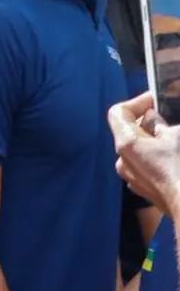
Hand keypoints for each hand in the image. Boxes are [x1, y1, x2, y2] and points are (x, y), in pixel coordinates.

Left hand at [109, 93, 179, 214]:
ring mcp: (133, 178)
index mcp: (126, 144)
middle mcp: (123, 161)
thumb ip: (159, 123)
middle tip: (170, 118)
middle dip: (149, 121)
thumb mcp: (177, 137)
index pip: (117, 112)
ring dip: (155, 141)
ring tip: (175, 139)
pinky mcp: (145, 190)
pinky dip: (158, 158)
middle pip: (129, 132)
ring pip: (140, 150)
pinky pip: (147, 166)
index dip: (137, 102)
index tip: (156, 100)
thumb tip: (151, 118)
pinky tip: (175, 159)